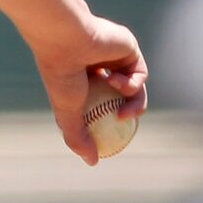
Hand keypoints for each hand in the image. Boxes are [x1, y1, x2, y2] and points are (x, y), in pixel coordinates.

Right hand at [29, 17, 147, 164]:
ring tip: (122, 112)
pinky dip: (131, 84)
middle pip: (124, 97)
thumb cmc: (63, 76)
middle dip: (128, 115)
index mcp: (83, 78)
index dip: (112, 122)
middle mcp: (100, 66)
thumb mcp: (68, 114)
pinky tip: (113, 80)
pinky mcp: (129, 47)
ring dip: (132, 104)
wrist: (66, 40)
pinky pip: (139, 73)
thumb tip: (93, 162)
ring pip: (136, 87)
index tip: (114, 138)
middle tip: (126, 128)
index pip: (104, 103)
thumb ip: (78, 138)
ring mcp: (116, 55)